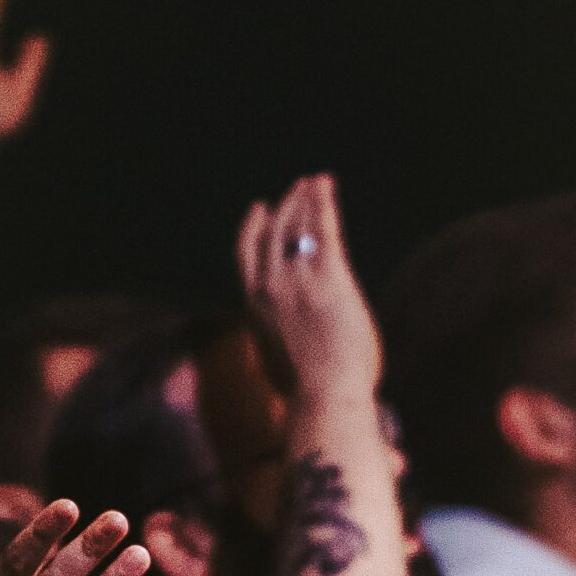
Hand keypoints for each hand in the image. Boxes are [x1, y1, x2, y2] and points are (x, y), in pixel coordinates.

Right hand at [237, 173, 381, 402]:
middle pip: (272, 233)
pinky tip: (327, 187)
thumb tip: (280, 348)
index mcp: (254, 306)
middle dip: (285, 206)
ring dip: (305, 199)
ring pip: (296, 226)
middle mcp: (269, 286)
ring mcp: (297, 280)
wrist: (324, 395)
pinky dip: (323, 204)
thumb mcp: (276, 362)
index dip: (253, 227)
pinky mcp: (328, 277)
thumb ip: (275, 341)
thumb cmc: (307, 391)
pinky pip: (323, 229)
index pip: (246, 254)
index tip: (260, 208)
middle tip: (297, 188)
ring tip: (315, 181)